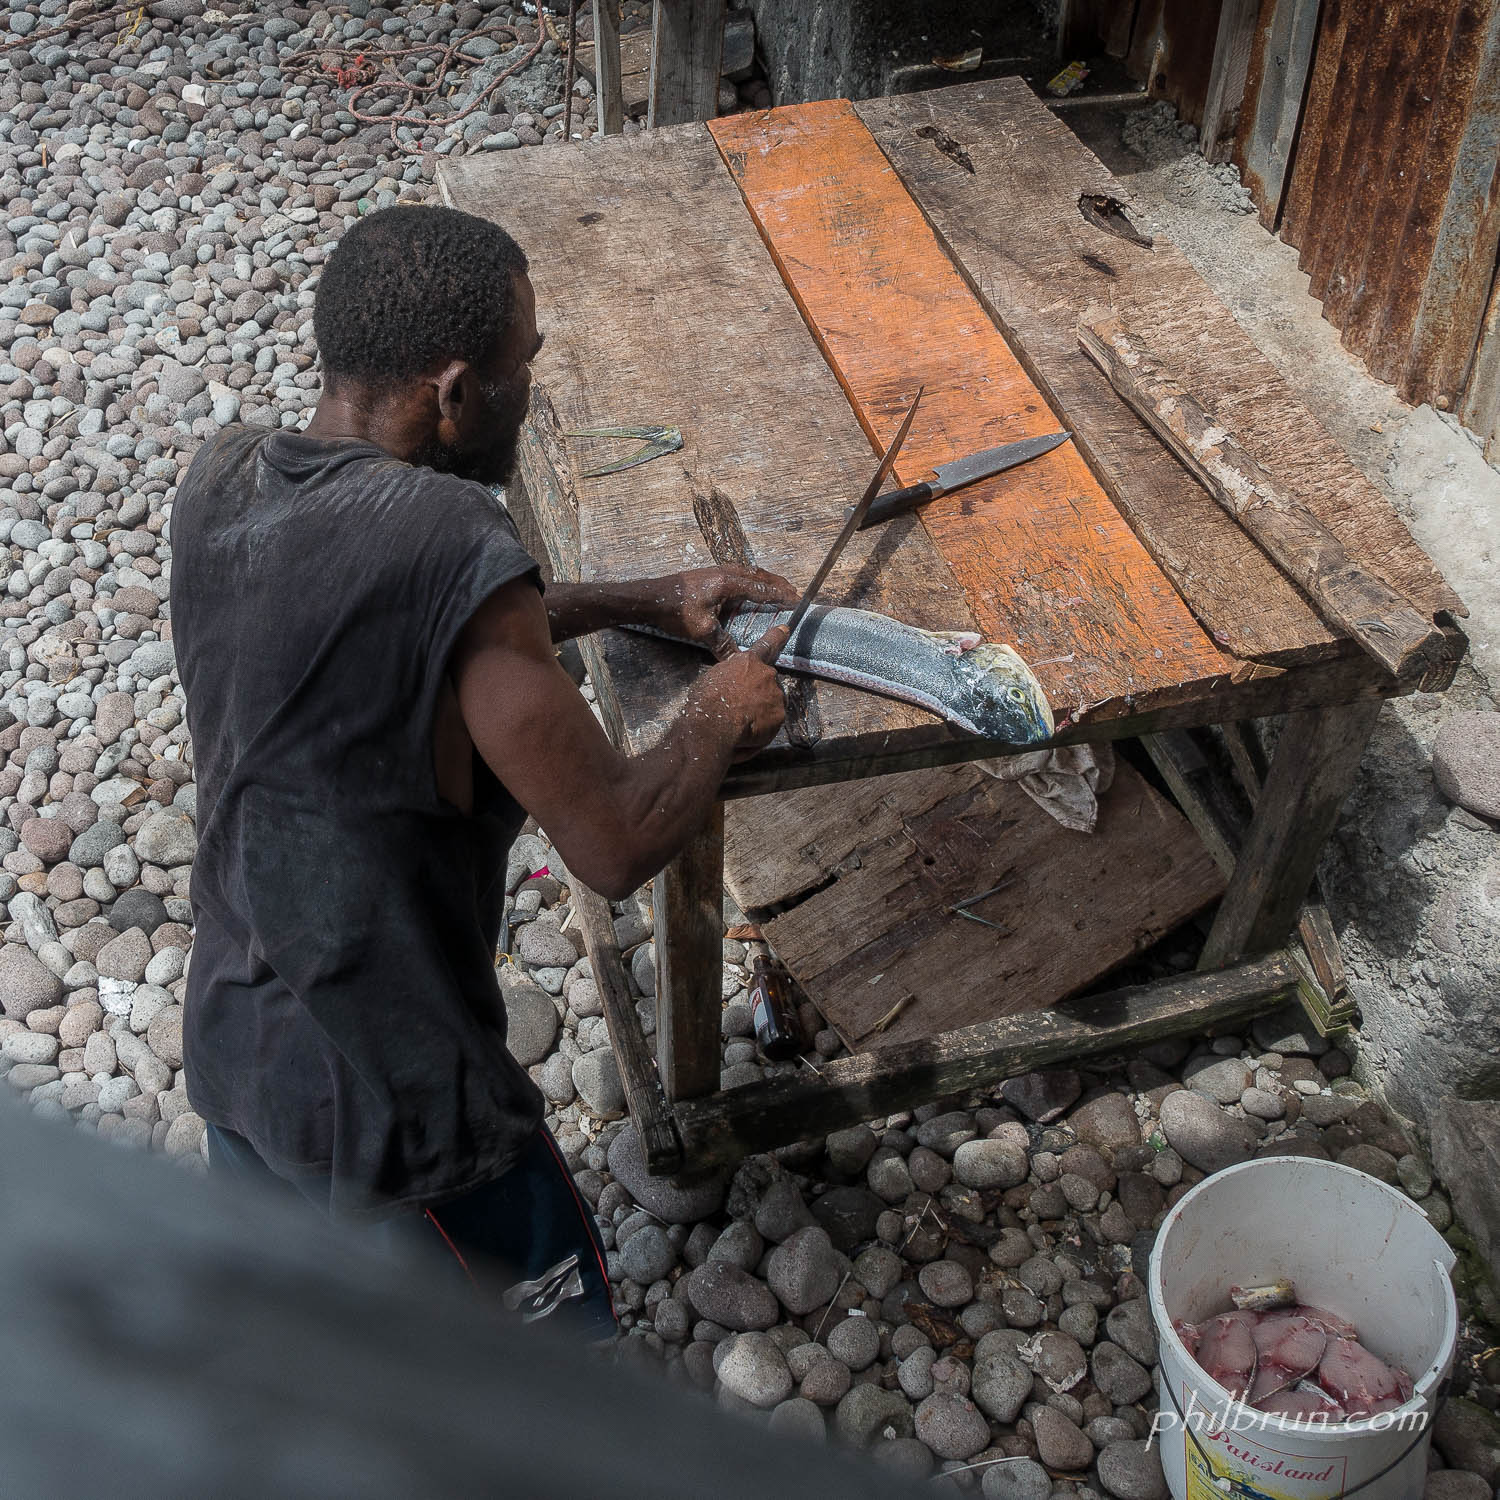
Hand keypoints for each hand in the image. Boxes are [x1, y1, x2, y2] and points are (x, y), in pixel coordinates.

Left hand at [649, 566, 799, 656]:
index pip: (762, 589)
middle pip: (759, 576)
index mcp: (728, 583)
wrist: (649, 598)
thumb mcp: (702, 630)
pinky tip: (750, 589)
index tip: (796, 600)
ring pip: (749, 573)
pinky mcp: (709, 575)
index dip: (781, 596)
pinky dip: (751, 581)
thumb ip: (723, 644)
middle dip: (777, 585)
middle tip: (793, 592)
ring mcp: (716, 571)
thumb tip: (738, 660)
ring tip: (777, 589)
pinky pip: (738, 574)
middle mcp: (726, 573)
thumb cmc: (675, 610)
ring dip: (765, 581)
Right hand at [690, 624, 789, 759]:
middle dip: (759, 692)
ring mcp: (775, 694)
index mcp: (748, 661)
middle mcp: (766, 674)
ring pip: (772, 702)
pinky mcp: (779, 715)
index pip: (766, 645)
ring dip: (761, 710)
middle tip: (741, 706)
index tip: (785, 629)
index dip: (777, 636)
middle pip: (767, 681)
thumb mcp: (713, 677)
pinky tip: (748, 732)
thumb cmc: (706, 701)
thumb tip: (734, 680)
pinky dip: (764, 727)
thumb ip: (731, 674)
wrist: (712, 726)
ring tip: (741, 722)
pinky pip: (773, 721)